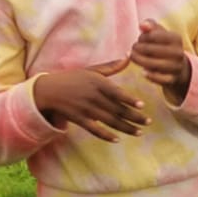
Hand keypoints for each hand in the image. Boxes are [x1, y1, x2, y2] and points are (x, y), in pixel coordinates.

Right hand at [33, 69, 147, 140]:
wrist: (48, 90)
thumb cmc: (73, 78)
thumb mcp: (91, 70)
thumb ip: (111, 66)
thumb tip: (128, 57)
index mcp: (97, 83)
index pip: (117, 93)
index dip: (129, 100)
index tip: (142, 106)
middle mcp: (93, 97)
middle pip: (117, 109)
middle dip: (134, 117)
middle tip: (148, 122)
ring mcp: (86, 110)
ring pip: (109, 121)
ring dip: (125, 128)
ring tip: (139, 132)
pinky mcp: (79, 120)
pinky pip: (95, 130)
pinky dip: (106, 135)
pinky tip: (117, 139)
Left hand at [130, 20, 190, 104]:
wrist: (178, 67)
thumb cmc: (164, 46)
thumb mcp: (160, 33)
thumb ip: (150, 26)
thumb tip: (142, 25)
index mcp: (176, 38)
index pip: (154, 35)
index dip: (143, 37)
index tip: (139, 38)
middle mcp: (178, 52)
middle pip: (152, 50)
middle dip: (138, 48)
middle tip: (133, 48)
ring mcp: (176, 67)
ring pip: (154, 64)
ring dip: (140, 60)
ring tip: (132, 57)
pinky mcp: (172, 79)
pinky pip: (159, 79)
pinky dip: (150, 75)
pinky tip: (143, 71)